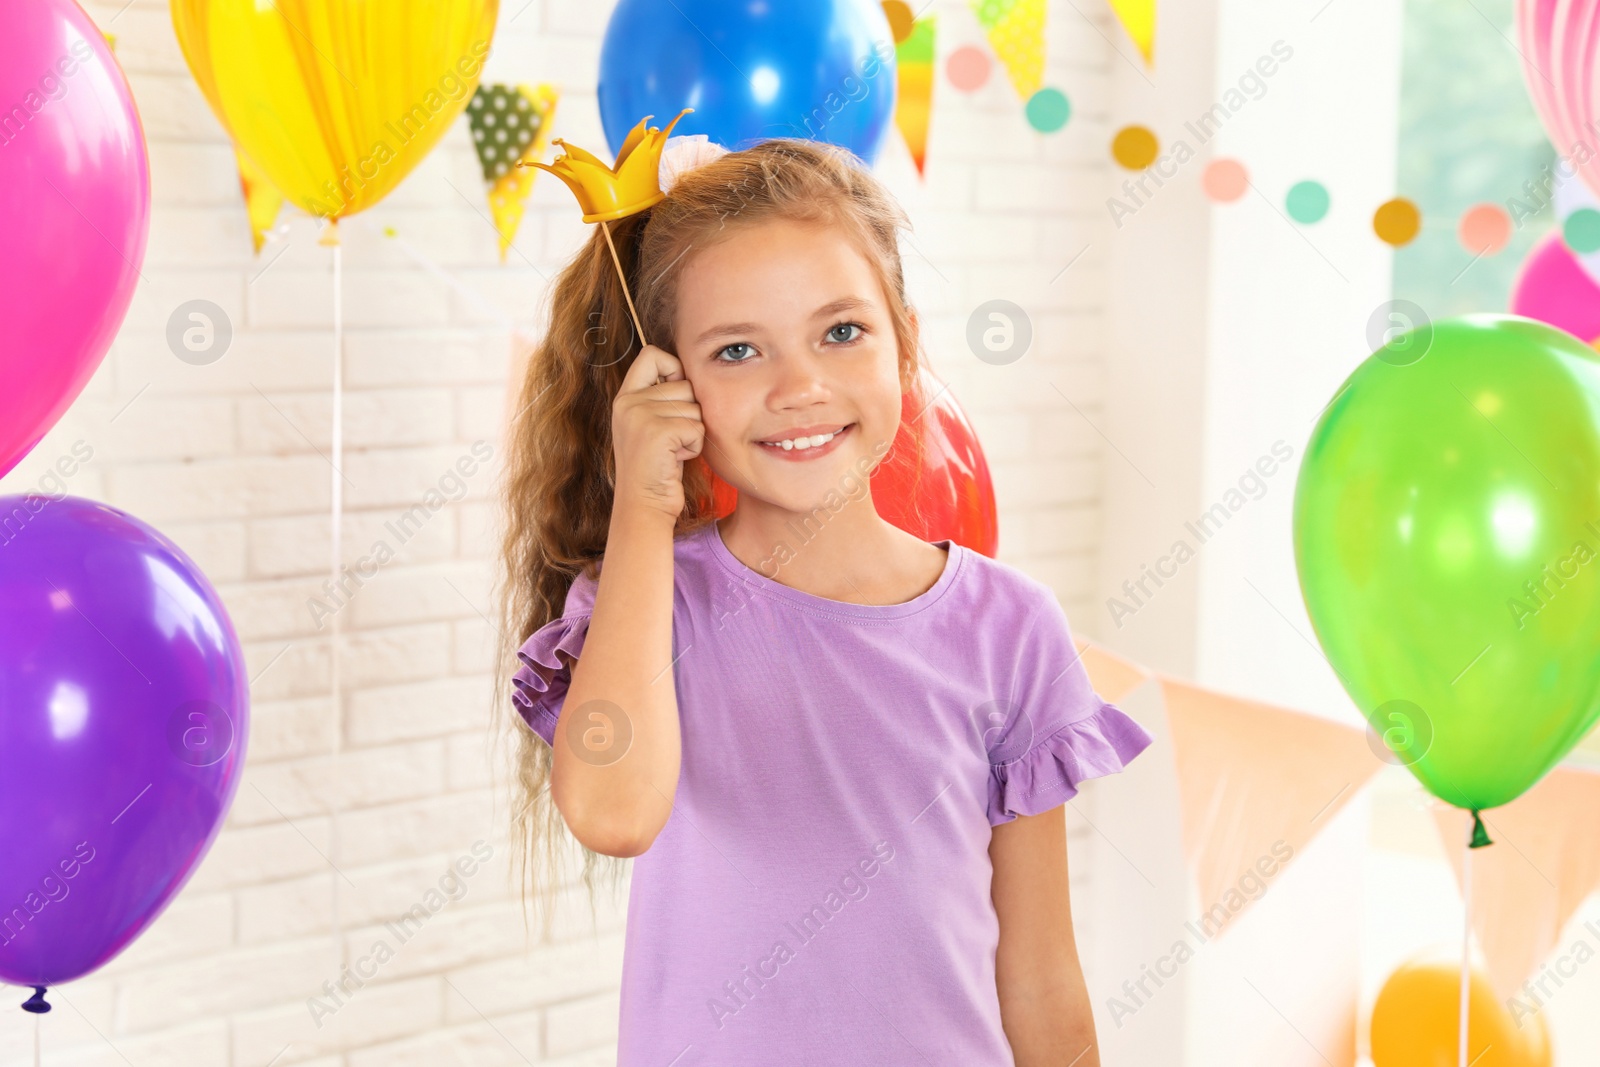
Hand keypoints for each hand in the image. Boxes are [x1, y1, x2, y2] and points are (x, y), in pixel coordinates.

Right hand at [611, 345, 703, 519]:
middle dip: (689, 413)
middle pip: (685, 384)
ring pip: (695, 407)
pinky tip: (676, 459)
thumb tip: (689, 371)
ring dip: (693, 432)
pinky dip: (695, 446)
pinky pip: (697, 427)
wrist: (644, 505)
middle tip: (672, 440)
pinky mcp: (658, 432)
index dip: (674, 368)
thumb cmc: (656, 468)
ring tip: (672, 451)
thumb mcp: (648, 426)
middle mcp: (628, 402)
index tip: (676, 396)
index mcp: (625, 397)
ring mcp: (640, 416)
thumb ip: (659, 398)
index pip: (652, 354)